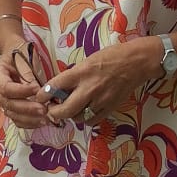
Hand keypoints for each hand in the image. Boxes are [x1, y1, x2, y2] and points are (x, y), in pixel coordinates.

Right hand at [0, 44, 52, 130]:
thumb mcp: (25, 56)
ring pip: (12, 114)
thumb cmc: (22, 53)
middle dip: (27, 108)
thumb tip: (37, 90)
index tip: (37, 89)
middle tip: (44, 109)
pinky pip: (17, 120)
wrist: (18, 54)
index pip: (6, 88)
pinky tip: (42, 122)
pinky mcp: (10, 108)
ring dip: (29, 118)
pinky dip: (29, 123)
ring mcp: (2, 100)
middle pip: (8, 104)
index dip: (21, 91)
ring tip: (45, 117)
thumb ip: (29, 73)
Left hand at [44, 38, 163, 126]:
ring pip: (77, 118)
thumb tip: (61, 87)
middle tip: (51, 110)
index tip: (39, 98)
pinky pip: (92, 120)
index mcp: (81, 72)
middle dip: (53, 113)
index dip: (43, 95)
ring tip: (70, 109)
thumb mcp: (89, 59)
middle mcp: (89, 88)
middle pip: (64, 110)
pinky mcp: (110, 108)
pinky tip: (85, 111)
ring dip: (70, 115)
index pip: (55, 86)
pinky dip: (85, 118)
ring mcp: (100, 101)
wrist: (137, 62)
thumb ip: (75, 74)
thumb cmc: (112, 56)